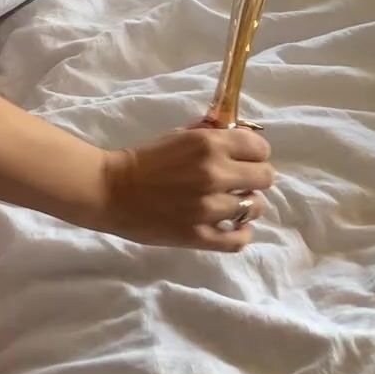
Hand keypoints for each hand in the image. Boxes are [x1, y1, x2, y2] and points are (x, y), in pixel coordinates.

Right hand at [98, 126, 274, 250]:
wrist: (110, 190)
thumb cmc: (143, 160)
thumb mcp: (179, 137)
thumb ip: (210, 135)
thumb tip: (239, 134)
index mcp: (209, 144)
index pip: (260, 149)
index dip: (254, 155)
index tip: (244, 160)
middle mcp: (215, 174)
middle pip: (265, 178)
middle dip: (254, 179)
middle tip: (238, 183)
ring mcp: (209, 208)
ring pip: (255, 208)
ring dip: (246, 205)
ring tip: (231, 205)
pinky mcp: (199, 235)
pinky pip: (239, 239)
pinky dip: (242, 233)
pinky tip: (235, 228)